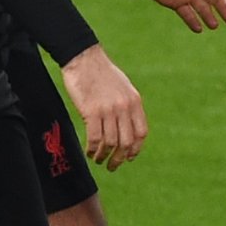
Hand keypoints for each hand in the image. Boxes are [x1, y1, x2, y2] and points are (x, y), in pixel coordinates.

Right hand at [60, 46, 146, 168]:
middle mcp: (124, 107)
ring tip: (97, 159)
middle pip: (126, 142)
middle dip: (119, 158)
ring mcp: (109, 110)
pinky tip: (89, 152)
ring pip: (110, 143)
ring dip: (104, 155)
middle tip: (112, 166)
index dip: (135, 149)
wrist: (84, 58)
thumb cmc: (101, 73)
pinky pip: (95, 138)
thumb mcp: (123, 88)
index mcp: (134, 102)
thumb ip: (127, 106)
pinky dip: (92, 149)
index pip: (141, 133)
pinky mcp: (92, 111)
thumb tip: (127, 127)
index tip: (128, 157)